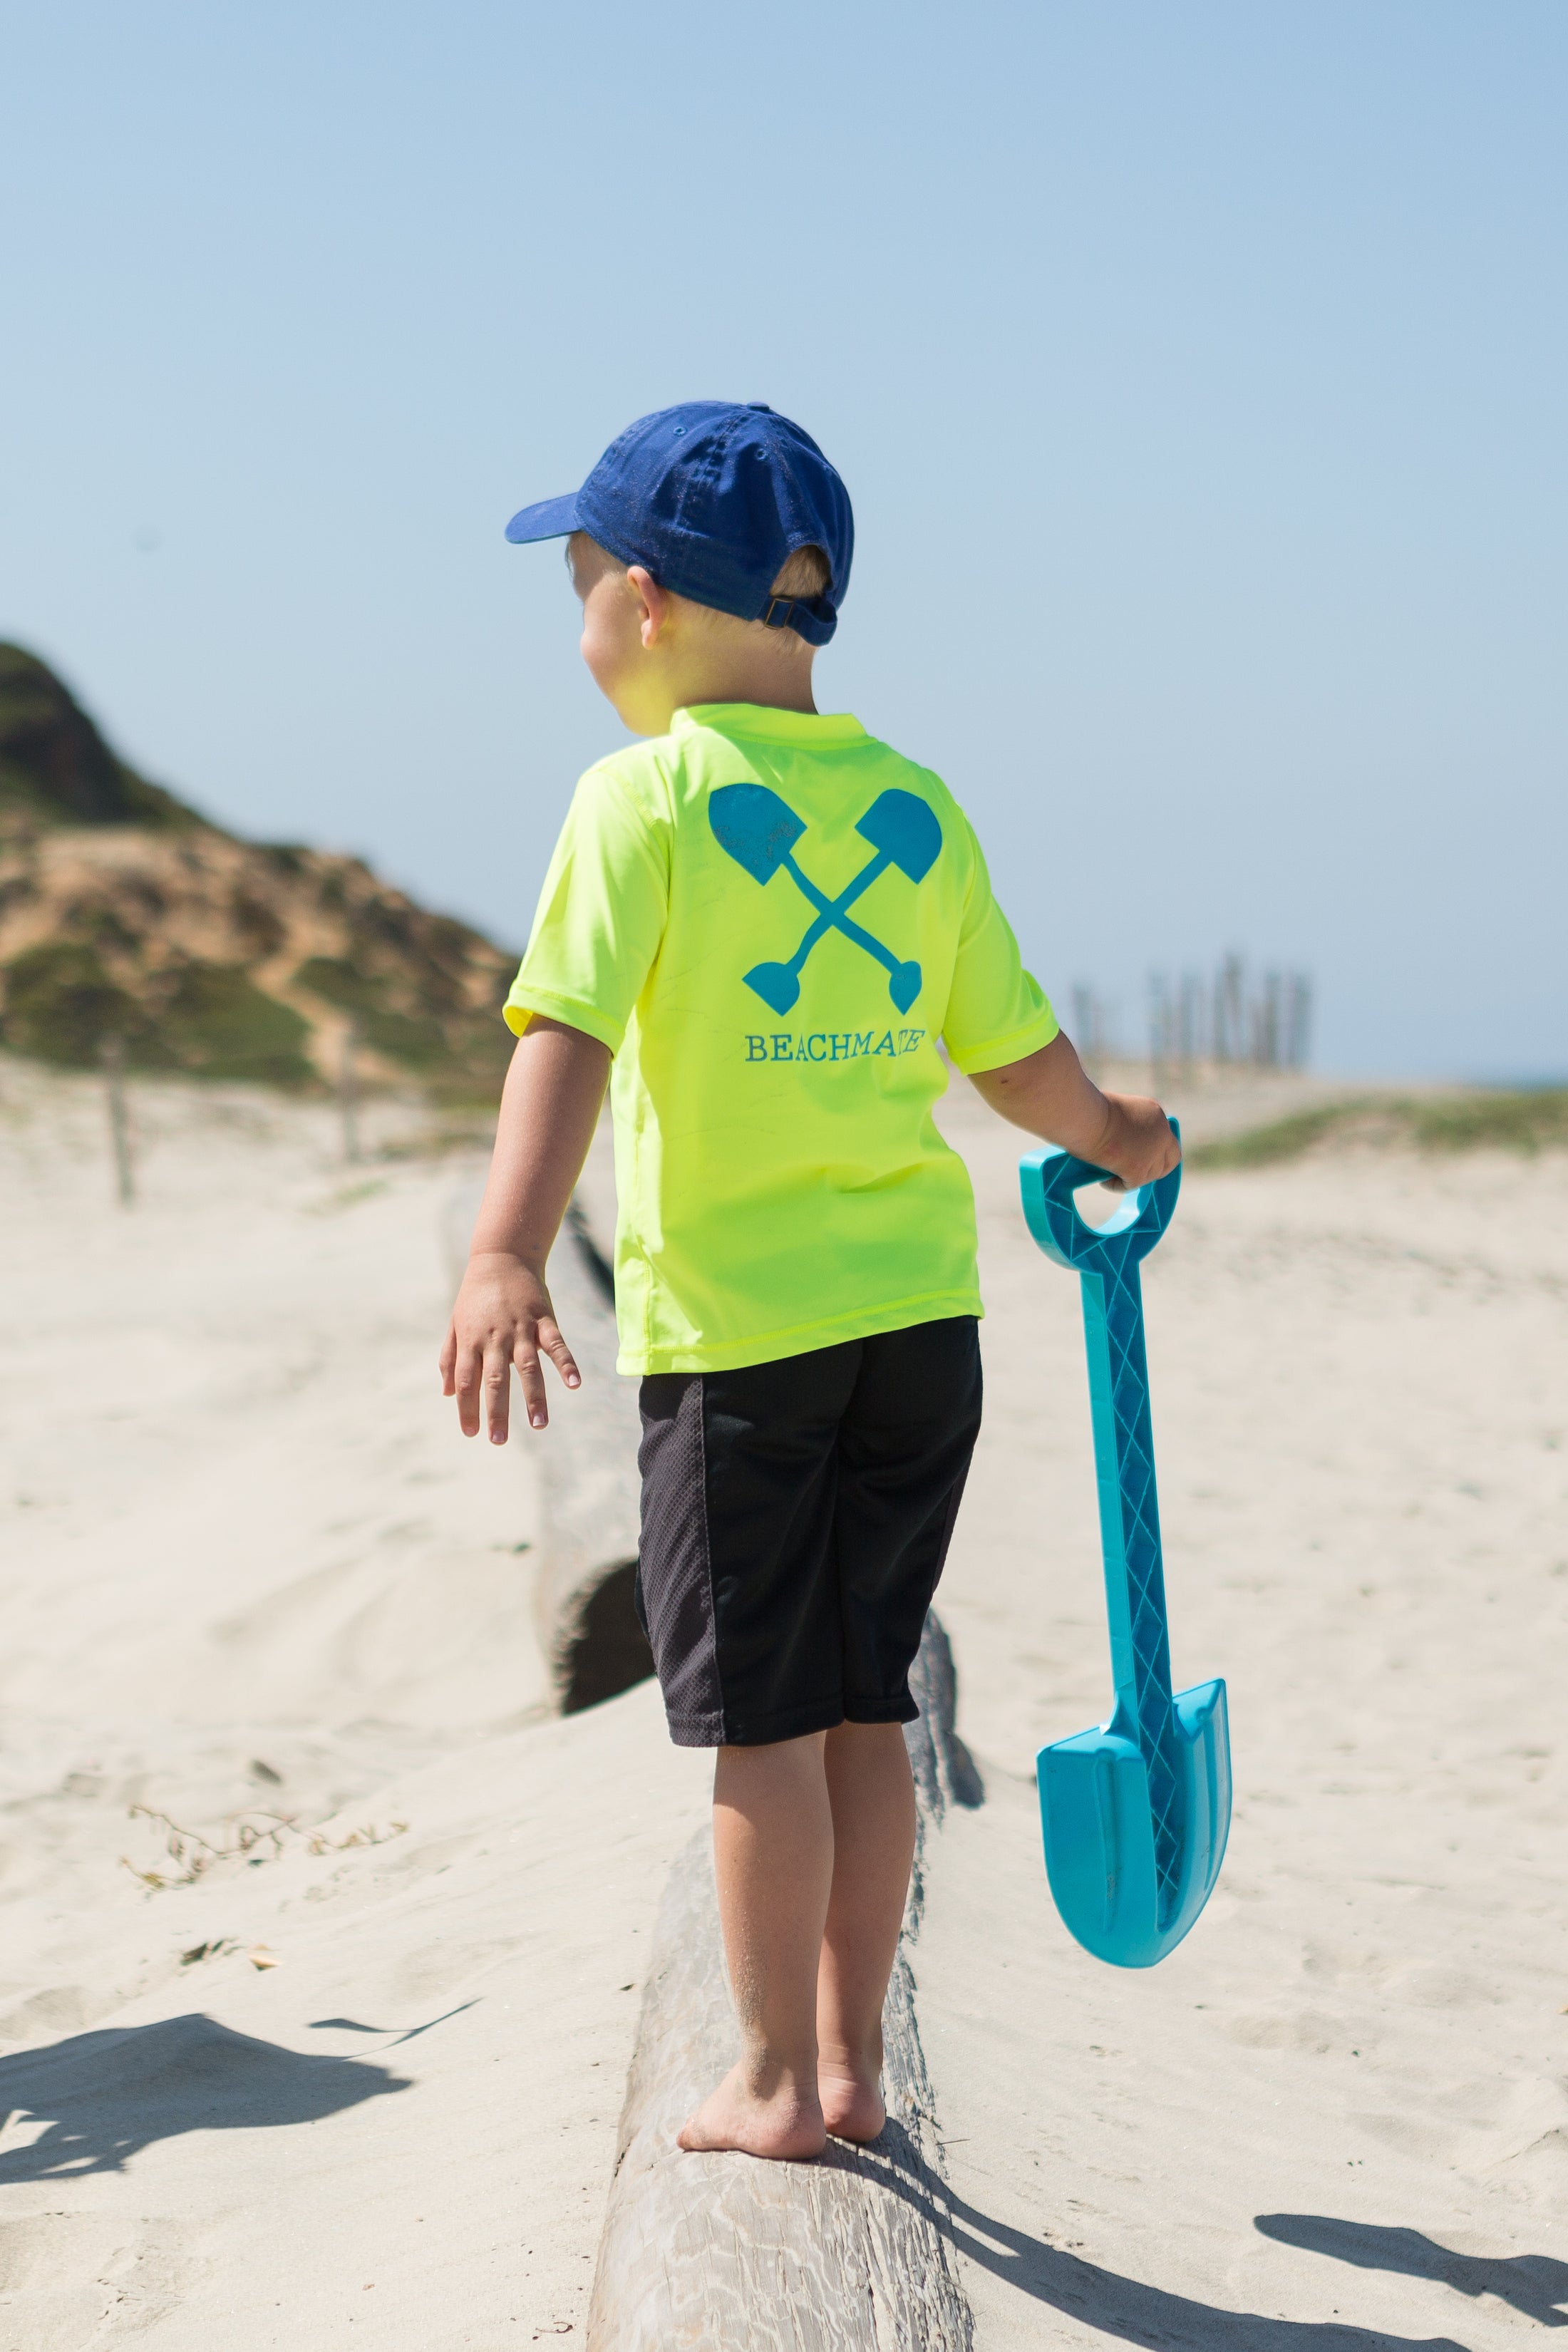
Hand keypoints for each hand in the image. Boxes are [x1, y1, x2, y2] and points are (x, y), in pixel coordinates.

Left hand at [439, 1250, 580, 1442]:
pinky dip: (566, 1363)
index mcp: (471, 1341)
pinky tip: (574, 1384)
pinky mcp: (543, 1319)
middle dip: (496, 1412)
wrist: (502, 1256)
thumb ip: (451, 1359)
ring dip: (534, 1397)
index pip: (466, 1382)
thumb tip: (447, 1394)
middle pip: (494, 1380)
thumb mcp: (455, 1324)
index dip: (467, 1408)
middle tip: (499, 1441)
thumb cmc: (476, 1295)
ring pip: (528, 1367)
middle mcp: (494, 1337)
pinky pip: (556, 1344)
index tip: (471, 1433)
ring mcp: (520, 1328)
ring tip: (539, 1424)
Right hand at [1096, 1094, 1180, 1190]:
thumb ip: (1127, 1124)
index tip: (1141, 1155)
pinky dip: (1117, 1185)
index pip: (1165, 1137)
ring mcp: (1153, 1153)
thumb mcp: (1117, 1111)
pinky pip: (1130, 1185)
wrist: (1085, 1118)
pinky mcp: (1140, 1171)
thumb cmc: (1089, 1110)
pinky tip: (1104, 1182)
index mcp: (1155, 1114)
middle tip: (1137, 1173)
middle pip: (1171, 1159)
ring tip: (1112, 1176)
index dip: (1155, 1149)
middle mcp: (1162, 1133)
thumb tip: (1119, 1139)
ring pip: (1150, 1176)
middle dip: (1157, 1169)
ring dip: (1133, 1178)